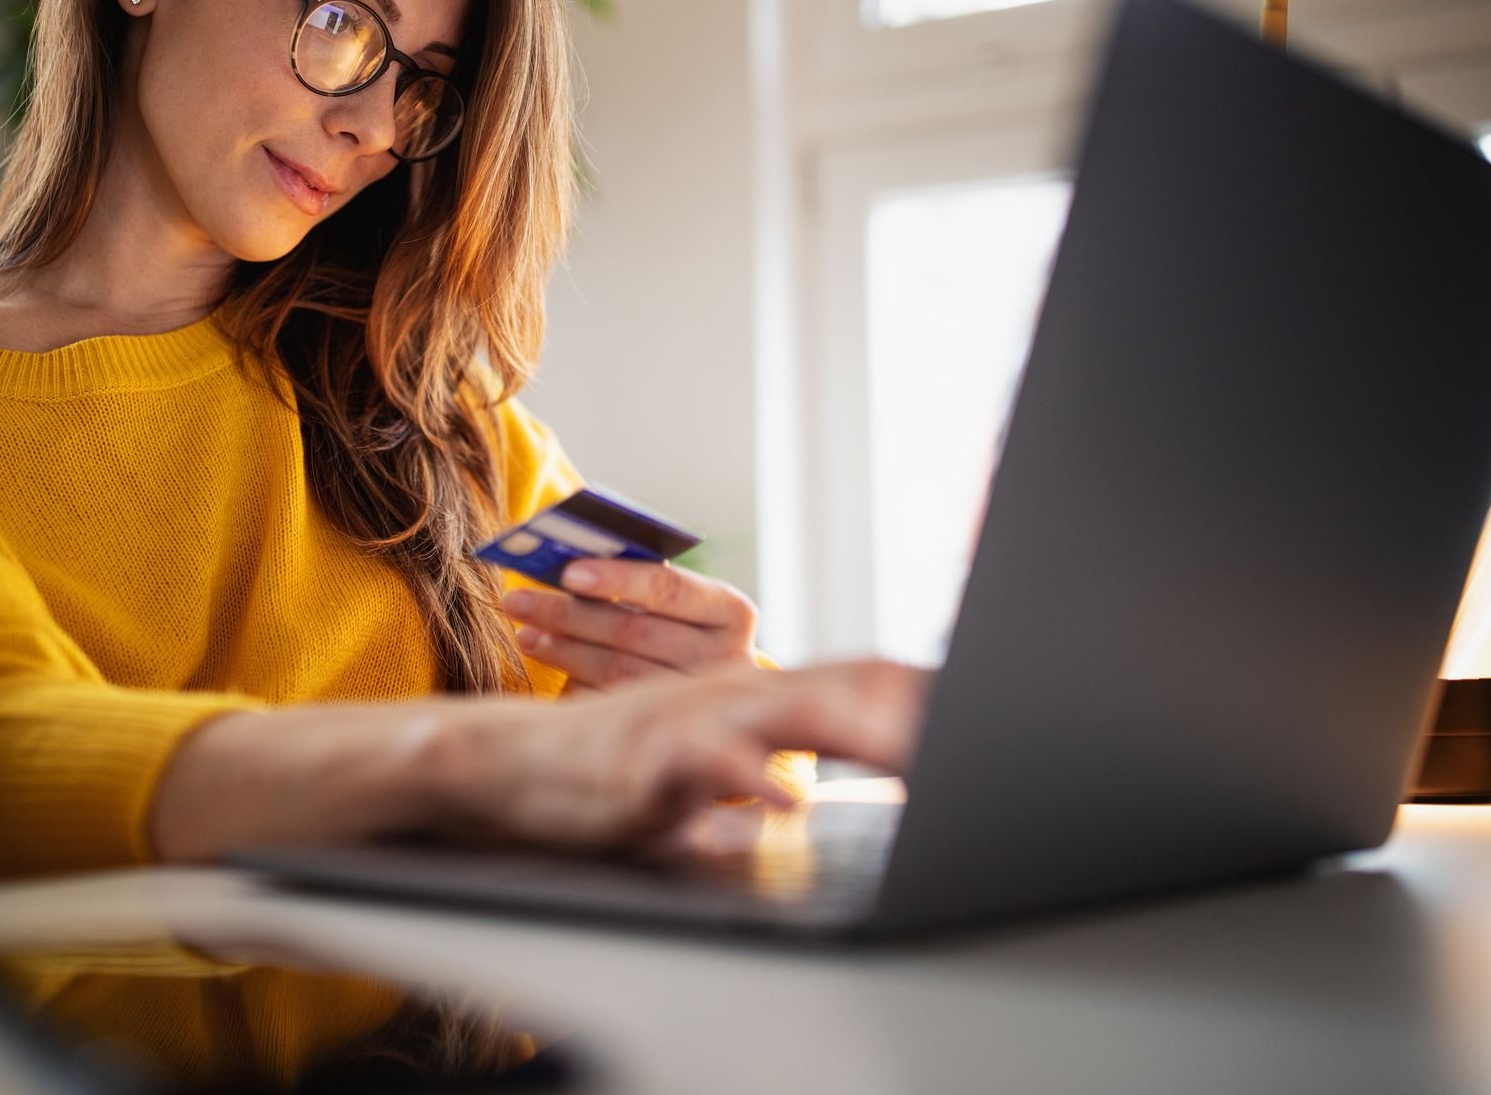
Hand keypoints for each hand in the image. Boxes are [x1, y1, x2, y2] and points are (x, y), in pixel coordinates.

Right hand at [439, 659, 929, 850]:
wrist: (508, 765)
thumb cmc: (603, 775)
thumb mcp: (694, 777)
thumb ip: (746, 785)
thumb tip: (789, 808)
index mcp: (749, 697)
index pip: (850, 682)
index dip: (914, 692)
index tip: (981, 707)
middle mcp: (729, 693)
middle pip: (838, 686)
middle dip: (908, 706)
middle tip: (978, 721)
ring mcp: (692, 717)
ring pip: (786, 711)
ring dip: (852, 730)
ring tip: (912, 750)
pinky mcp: (651, 755)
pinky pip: (711, 763)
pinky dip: (752, 780)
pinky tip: (788, 802)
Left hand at [502, 558, 757, 690]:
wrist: (717, 700)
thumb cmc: (681, 627)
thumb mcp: (678, 602)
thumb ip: (638, 579)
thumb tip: (567, 558)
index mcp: (732, 613)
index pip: (669, 588)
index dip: (616, 577)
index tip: (567, 571)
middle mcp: (726, 661)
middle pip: (634, 631)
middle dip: (569, 613)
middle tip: (517, 599)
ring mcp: (700, 705)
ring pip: (618, 672)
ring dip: (563, 648)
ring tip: (524, 631)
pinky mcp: (670, 734)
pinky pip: (610, 706)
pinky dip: (572, 681)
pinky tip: (545, 663)